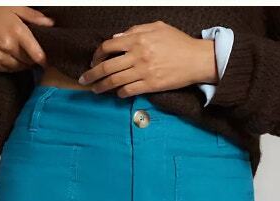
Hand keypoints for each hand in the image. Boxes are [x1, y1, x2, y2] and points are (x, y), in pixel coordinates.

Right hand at [0, 6, 53, 71]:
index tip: (46, 60)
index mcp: (17, 30)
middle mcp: (8, 45)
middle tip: (33, 55)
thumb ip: (33, 16)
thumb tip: (50, 23)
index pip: (37, 53)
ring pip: (19, 68)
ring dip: (23, 64)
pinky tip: (11, 58)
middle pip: (29, 62)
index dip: (44, 59)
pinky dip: (12, 66)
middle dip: (33, 60)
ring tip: (22, 56)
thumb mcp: (13, 7)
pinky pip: (8, 70)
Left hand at [80, 22, 217, 96]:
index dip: (98, 54)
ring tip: (95, 90)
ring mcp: (143, 72)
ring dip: (102, 87)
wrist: (196, 59)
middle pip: (107, 67)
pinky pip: (129, 91)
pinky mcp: (150, 85)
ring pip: (115, 81)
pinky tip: (117, 93)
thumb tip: (117, 39)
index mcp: (138, 39)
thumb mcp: (157, 27)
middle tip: (84, 80)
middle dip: (92, 74)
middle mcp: (138, 55)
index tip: (94, 61)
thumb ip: (135, 31)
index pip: (109, 47)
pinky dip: (120, 93)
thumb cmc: (178, 42)